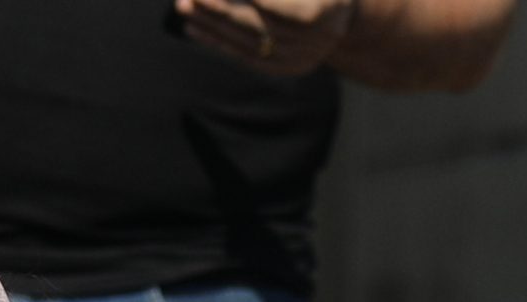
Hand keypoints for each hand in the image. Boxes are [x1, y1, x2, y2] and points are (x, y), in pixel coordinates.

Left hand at [176, 0, 353, 76]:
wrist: (343, 15)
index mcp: (326, 9)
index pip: (281, 7)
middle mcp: (315, 38)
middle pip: (256, 23)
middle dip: (217, 9)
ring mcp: (299, 57)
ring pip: (245, 40)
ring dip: (210, 24)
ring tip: (183, 7)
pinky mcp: (285, 67)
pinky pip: (244, 55)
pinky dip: (218, 41)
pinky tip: (194, 28)